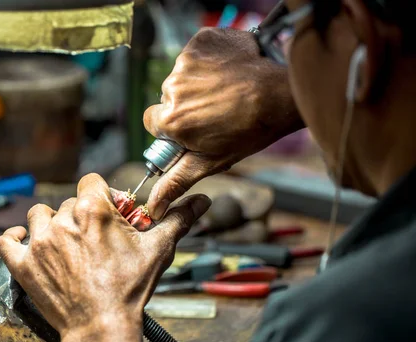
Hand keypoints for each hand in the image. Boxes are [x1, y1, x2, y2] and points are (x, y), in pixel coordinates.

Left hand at [0, 173, 210, 337]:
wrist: (102, 326)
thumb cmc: (129, 290)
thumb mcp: (159, 250)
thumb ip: (178, 220)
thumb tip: (201, 202)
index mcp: (93, 210)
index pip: (91, 181)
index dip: (101, 194)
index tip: (107, 210)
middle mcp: (63, 220)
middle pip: (67, 201)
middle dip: (80, 215)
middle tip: (92, 239)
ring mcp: (39, 242)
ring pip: (38, 215)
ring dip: (49, 224)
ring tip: (63, 242)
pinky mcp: (23, 264)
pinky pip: (6, 241)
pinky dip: (13, 239)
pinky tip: (24, 242)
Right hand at [144, 28, 303, 219]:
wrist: (283, 90)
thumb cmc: (250, 130)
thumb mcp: (211, 161)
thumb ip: (177, 181)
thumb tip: (152, 207)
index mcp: (170, 120)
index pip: (155, 122)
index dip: (175, 127)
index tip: (196, 126)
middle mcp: (172, 88)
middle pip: (168, 99)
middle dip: (187, 104)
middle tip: (217, 109)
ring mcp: (186, 61)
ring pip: (182, 76)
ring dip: (199, 82)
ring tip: (226, 90)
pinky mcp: (200, 41)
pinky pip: (195, 54)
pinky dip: (208, 61)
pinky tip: (228, 70)